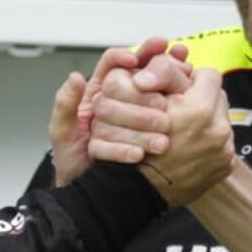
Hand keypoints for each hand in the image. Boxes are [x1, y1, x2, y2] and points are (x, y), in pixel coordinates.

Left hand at [48, 38, 188, 185]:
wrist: (90, 195)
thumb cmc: (72, 161)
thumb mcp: (63, 133)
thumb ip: (65, 105)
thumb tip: (75, 77)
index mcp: (97, 94)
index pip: (112, 65)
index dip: (124, 56)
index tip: (134, 60)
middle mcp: (120, 100)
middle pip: (141, 74)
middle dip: (159, 62)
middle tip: (176, 57)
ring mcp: (138, 117)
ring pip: (157, 93)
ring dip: (172, 83)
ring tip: (186, 74)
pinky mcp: (151, 134)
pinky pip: (166, 118)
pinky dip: (179, 106)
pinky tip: (188, 101)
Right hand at [100, 67, 232, 205]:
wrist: (137, 190)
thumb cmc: (136, 144)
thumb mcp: (144, 101)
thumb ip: (166, 76)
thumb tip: (180, 60)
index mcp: (200, 109)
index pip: (209, 74)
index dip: (192, 77)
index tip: (181, 86)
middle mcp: (219, 130)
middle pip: (218, 97)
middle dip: (201, 99)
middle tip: (182, 108)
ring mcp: (224, 151)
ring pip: (221, 120)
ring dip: (206, 121)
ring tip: (185, 129)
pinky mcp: (225, 167)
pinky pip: (222, 144)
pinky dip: (208, 143)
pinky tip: (189, 147)